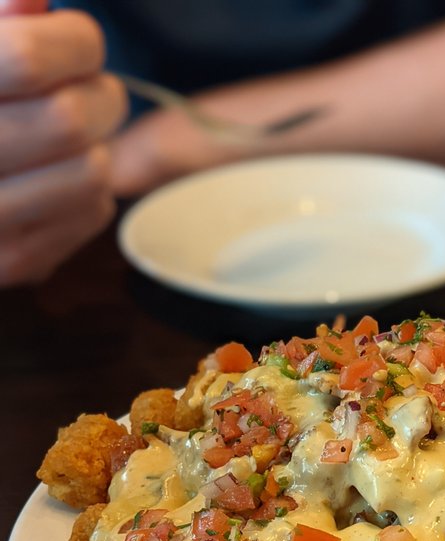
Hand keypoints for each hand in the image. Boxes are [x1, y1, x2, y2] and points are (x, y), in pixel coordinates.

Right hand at [0, 0, 126, 285]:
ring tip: (64, 137)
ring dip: (95, 146)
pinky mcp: (15, 262)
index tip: (74, 41)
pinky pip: (93, 213)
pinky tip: (51, 178)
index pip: (28, 59)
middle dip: (96, 94)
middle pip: (72, 119)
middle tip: (82, 89)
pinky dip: (87, 189)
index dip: (72, 40)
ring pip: (93, 171)